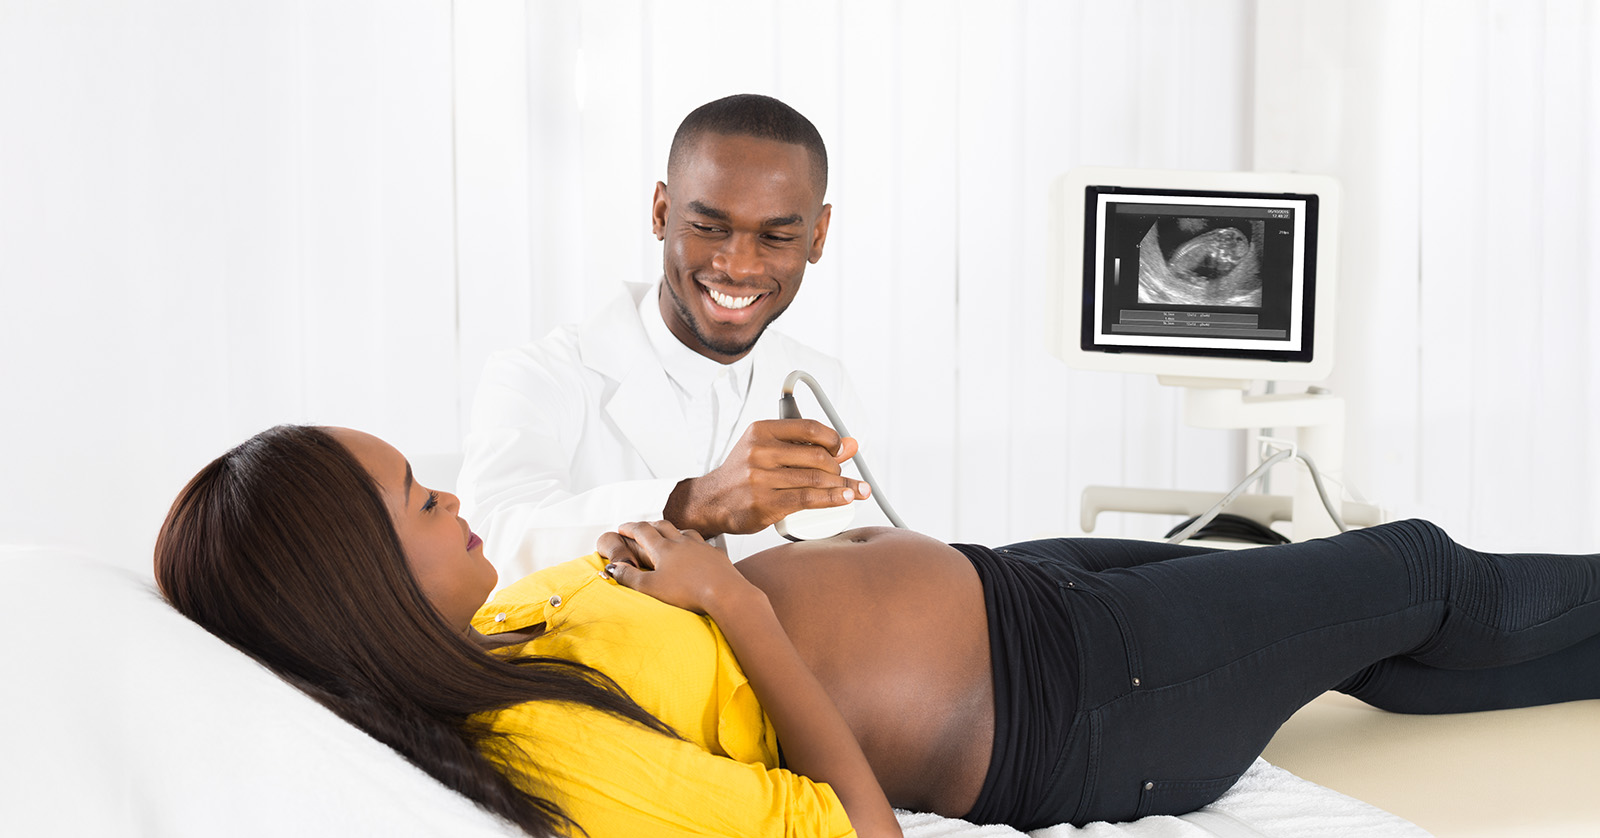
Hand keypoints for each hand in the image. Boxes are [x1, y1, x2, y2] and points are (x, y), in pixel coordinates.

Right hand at [602, 521, 750, 614]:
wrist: (724, 593)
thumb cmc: (688, 591)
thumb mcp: (651, 587)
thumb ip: (629, 577)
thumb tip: (612, 568)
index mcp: (663, 549)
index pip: (642, 531)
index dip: (630, 527)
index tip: (622, 526)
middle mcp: (682, 542)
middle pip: (663, 526)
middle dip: (650, 525)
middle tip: (643, 527)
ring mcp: (701, 547)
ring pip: (684, 531)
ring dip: (674, 531)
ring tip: (670, 535)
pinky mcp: (716, 555)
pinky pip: (704, 544)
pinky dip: (696, 544)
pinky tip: (698, 551)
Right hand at [664, 419, 869, 537]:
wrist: (712, 500)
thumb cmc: (745, 473)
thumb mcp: (770, 450)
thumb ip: (808, 445)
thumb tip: (851, 445)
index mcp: (761, 431)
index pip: (809, 428)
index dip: (832, 439)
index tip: (841, 449)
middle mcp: (759, 452)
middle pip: (817, 456)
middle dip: (836, 467)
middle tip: (838, 475)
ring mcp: (760, 479)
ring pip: (816, 479)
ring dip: (842, 486)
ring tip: (852, 491)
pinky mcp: (764, 503)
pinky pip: (808, 500)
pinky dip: (833, 499)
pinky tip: (846, 498)